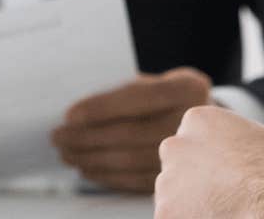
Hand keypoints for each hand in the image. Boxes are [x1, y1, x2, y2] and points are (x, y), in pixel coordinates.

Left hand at [51, 66, 210, 192]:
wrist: (206, 124)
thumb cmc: (166, 98)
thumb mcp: (153, 82)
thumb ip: (122, 91)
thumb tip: (75, 113)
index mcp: (186, 88)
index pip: (137, 97)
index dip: (100, 108)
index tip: (69, 115)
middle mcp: (191, 122)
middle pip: (130, 133)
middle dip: (86, 137)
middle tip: (58, 137)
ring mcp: (189, 154)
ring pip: (129, 160)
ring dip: (91, 159)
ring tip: (67, 153)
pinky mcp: (179, 178)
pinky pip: (135, 180)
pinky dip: (107, 176)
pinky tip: (88, 168)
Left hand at [156, 105, 263, 218]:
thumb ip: (260, 132)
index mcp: (196, 121)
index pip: (192, 143)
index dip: (211, 164)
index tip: (228, 178)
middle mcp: (174, 146)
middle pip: (177, 171)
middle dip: (195, 185)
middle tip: (224, 199)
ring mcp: (166, 180)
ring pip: (173, 200)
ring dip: (192, 209)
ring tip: (225, 212)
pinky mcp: (165, 212)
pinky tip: (219, 218)